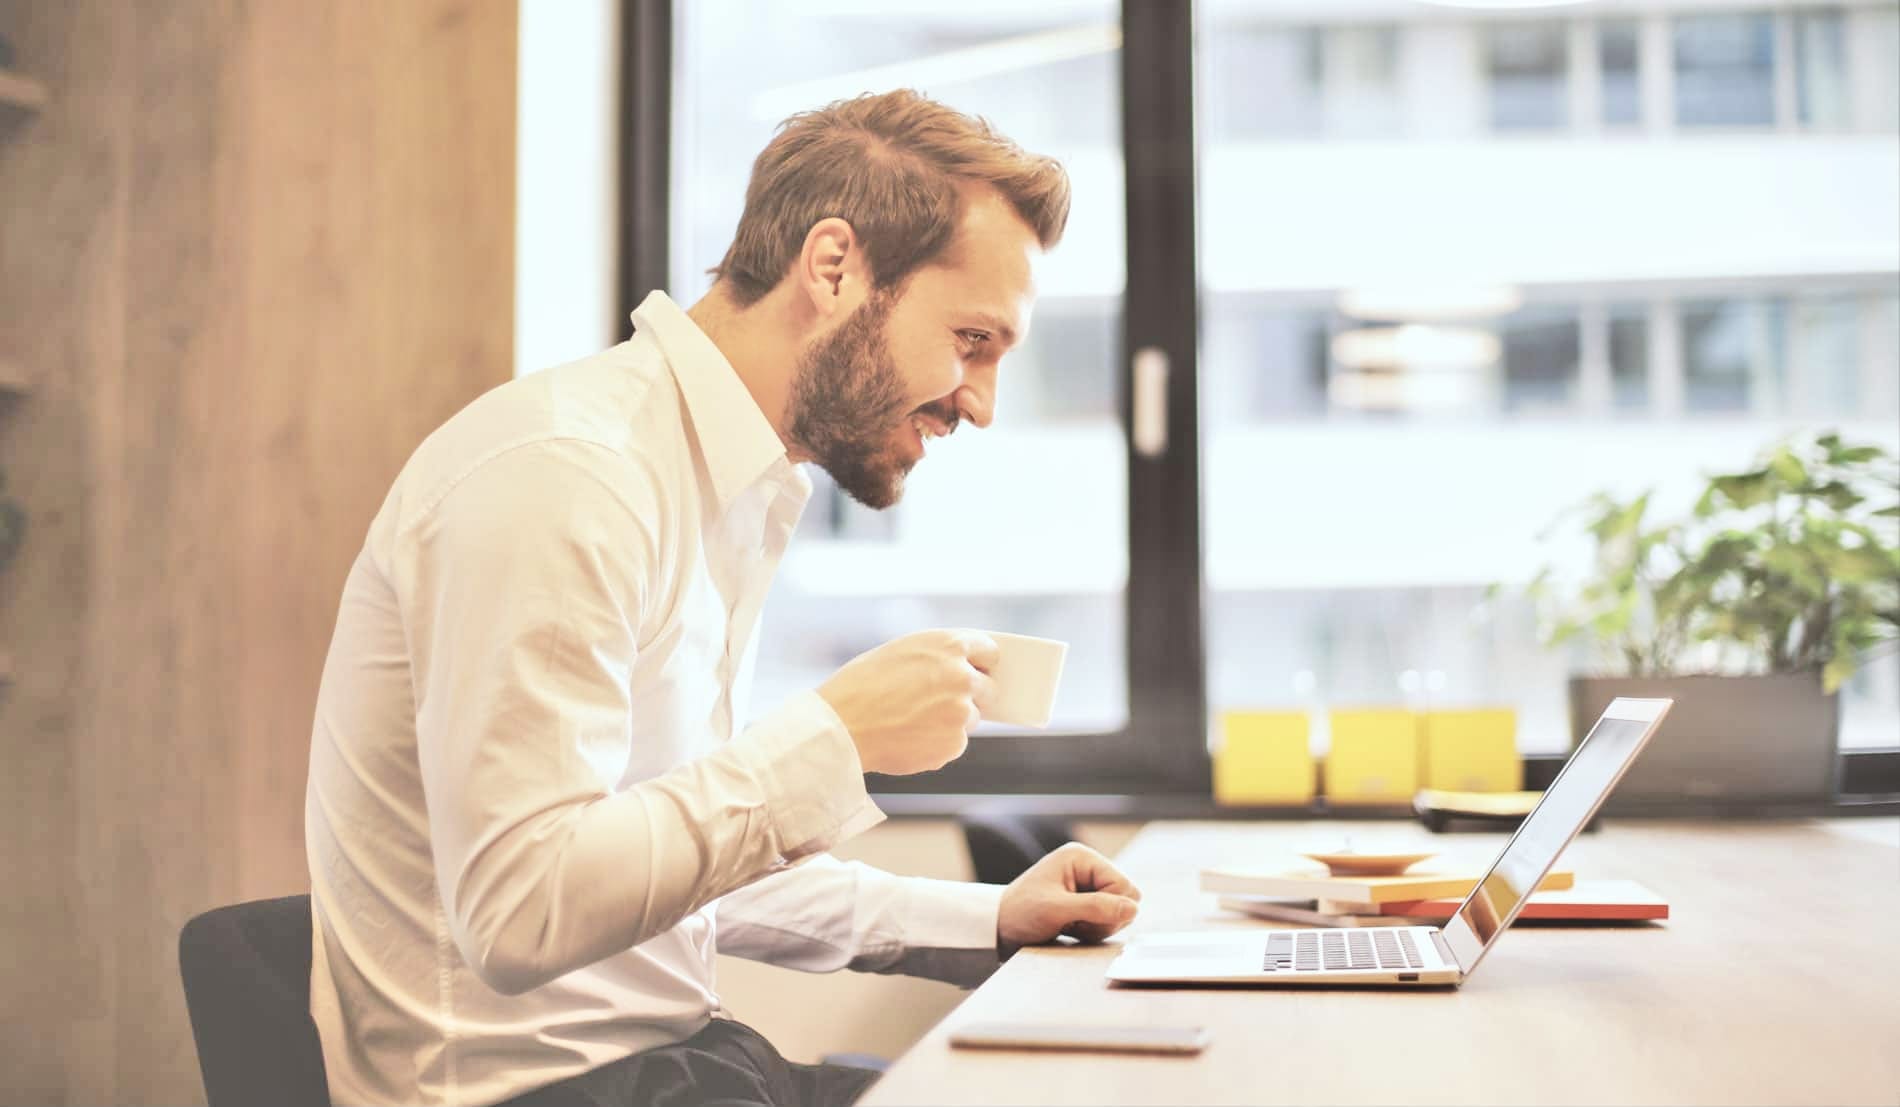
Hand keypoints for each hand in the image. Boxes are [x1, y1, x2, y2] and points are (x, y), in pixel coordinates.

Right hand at [817, 629, 998, 775]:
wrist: (840, 727)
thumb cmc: (860, 686)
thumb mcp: (901, 652)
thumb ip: (938, 657)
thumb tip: (965, 667)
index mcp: (948, 645)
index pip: (989, 651)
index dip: (980, 662)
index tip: (978, 670)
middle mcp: (962, 676)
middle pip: (988, 688)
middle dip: (970, 695)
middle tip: (940, 702)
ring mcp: (961, 712)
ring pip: (970, 719)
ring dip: (950, 721)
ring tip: (911, 720)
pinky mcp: (954, 744)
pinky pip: (954, 744)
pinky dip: (937, 744)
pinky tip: (908, 737)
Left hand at [996, 842, 1141, 957]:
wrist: (998, 927)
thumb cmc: (1020, 913)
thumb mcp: (1056, 910)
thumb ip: (1096, 908)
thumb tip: (1133, 909)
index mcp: (1081, 857)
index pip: (1124, 885)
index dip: (1110, 908)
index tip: (1080, 918)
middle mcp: (1088, 867)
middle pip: (1126, 898)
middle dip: (1105, 918)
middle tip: (1075, 924)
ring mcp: (1088, 884)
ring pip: (1119, 911)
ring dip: (1098, 926)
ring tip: (1070, 926)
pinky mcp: (1086, 901)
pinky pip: (1108, 919)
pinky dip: (1093, 930)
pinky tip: (1072, 929)